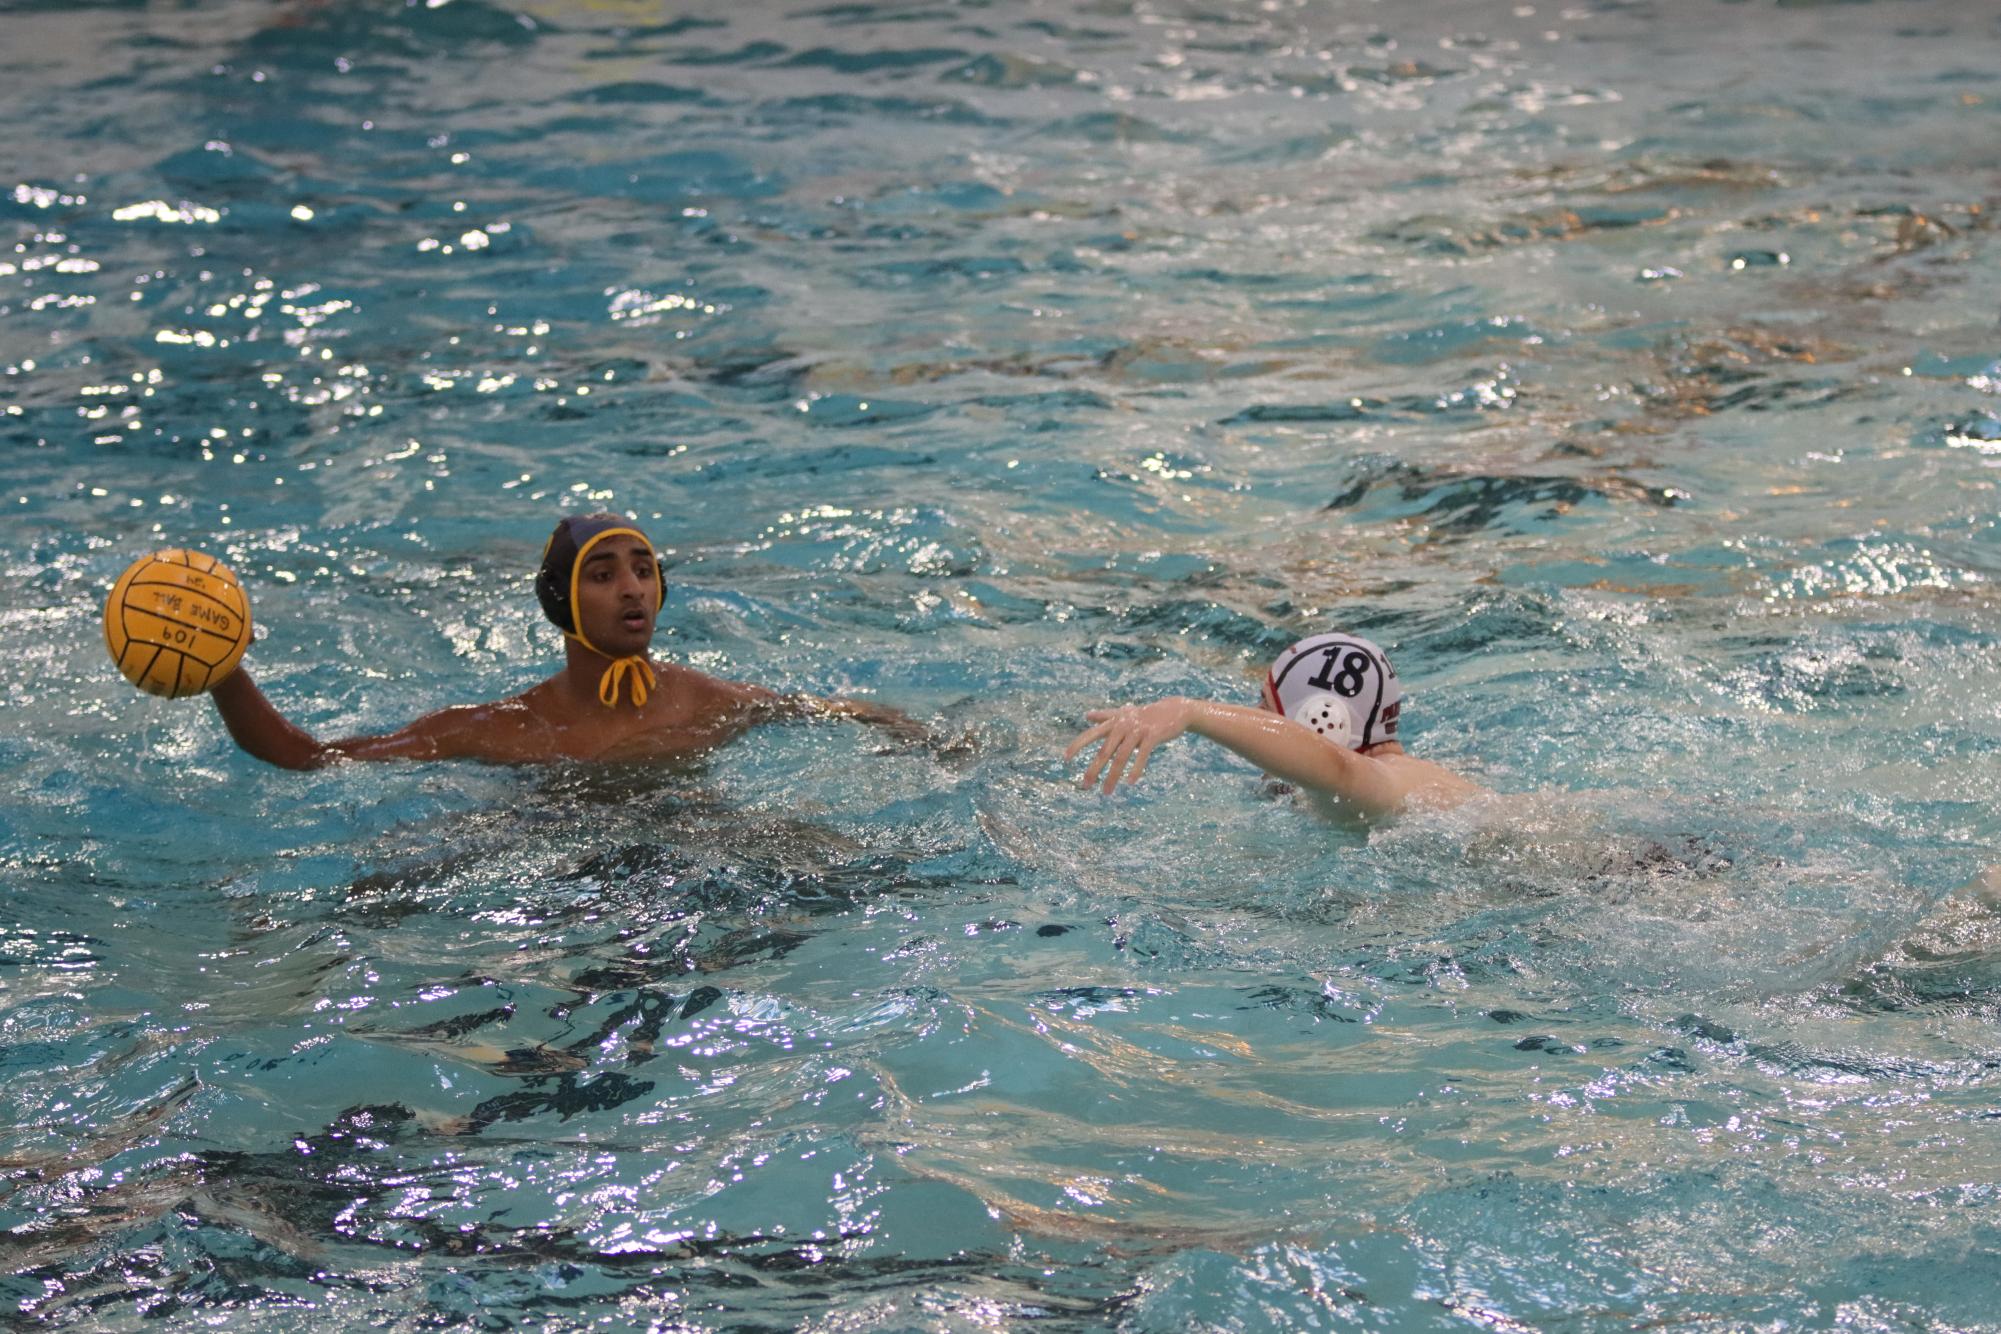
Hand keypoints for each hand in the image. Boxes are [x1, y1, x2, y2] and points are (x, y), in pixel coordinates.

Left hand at [1063, 698, 1193, 793]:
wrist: (1175, 710)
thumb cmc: (1146, 714)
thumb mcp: (1124, 713)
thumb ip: (1105, 715)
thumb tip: (1087, 715)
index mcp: (1114, 722)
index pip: (1091, 734)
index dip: (1077, 745)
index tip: (1066, 759)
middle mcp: (1123, 725)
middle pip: (1104, 751)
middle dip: (1094, 770)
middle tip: (1085, 786)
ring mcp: (1138, 730)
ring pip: (1121, 757)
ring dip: (1113, 777)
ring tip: (1107, 792)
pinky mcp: (1152, 736)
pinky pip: (1142, 755)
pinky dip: (1136, 769)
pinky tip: (1130, 782)